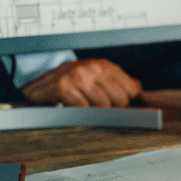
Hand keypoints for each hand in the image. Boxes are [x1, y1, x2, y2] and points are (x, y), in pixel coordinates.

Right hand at [20, 59, 142, 107]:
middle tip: (102, 114)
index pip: (131, 89)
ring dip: (95, 115)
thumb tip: (143, 95)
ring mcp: (78, 76)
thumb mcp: (97, 77)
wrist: (37, 81)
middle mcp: (93, 68)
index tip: (129, 113)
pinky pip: (82, 109)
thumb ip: (120, 84)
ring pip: (102, 106)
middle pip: (120, 100)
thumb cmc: (71, 81)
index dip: (129, 104)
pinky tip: (74, 111)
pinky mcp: (62, 86)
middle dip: (113, 111)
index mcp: (105, 66)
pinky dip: (80, 115)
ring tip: (86, 112)